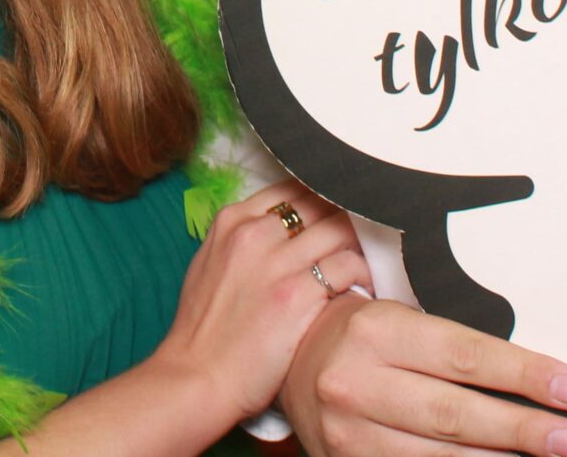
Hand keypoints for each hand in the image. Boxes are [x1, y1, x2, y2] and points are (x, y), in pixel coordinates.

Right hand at [150, 183, 370, 427]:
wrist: (197, 377)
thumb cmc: (203, 330)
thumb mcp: (210, 264)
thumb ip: (244, 240)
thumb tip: (281, 231)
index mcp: (231, 221)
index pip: (293, 188)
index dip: (322, 200)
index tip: (336, 217)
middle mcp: (254, 233)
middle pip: (321, 203)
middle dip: (346, 219)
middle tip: (365, 240)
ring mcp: (276, 262)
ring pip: (341, 230)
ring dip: (360, 246)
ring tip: (368, 265)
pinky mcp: (298, 294)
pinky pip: (349, 267)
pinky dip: (364, 275)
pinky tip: (366, 289)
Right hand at [279, 293, 566, 456]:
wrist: (292, 363)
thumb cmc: (364, 335)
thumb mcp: (399, 317)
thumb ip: (455, 346)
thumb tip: (541, 378)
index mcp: (375, 330)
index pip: (463, 355)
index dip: (522, 374)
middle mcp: (355, 381)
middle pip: (453, 413)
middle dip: (522, 428)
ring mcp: (348, 432)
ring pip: (437, 456)